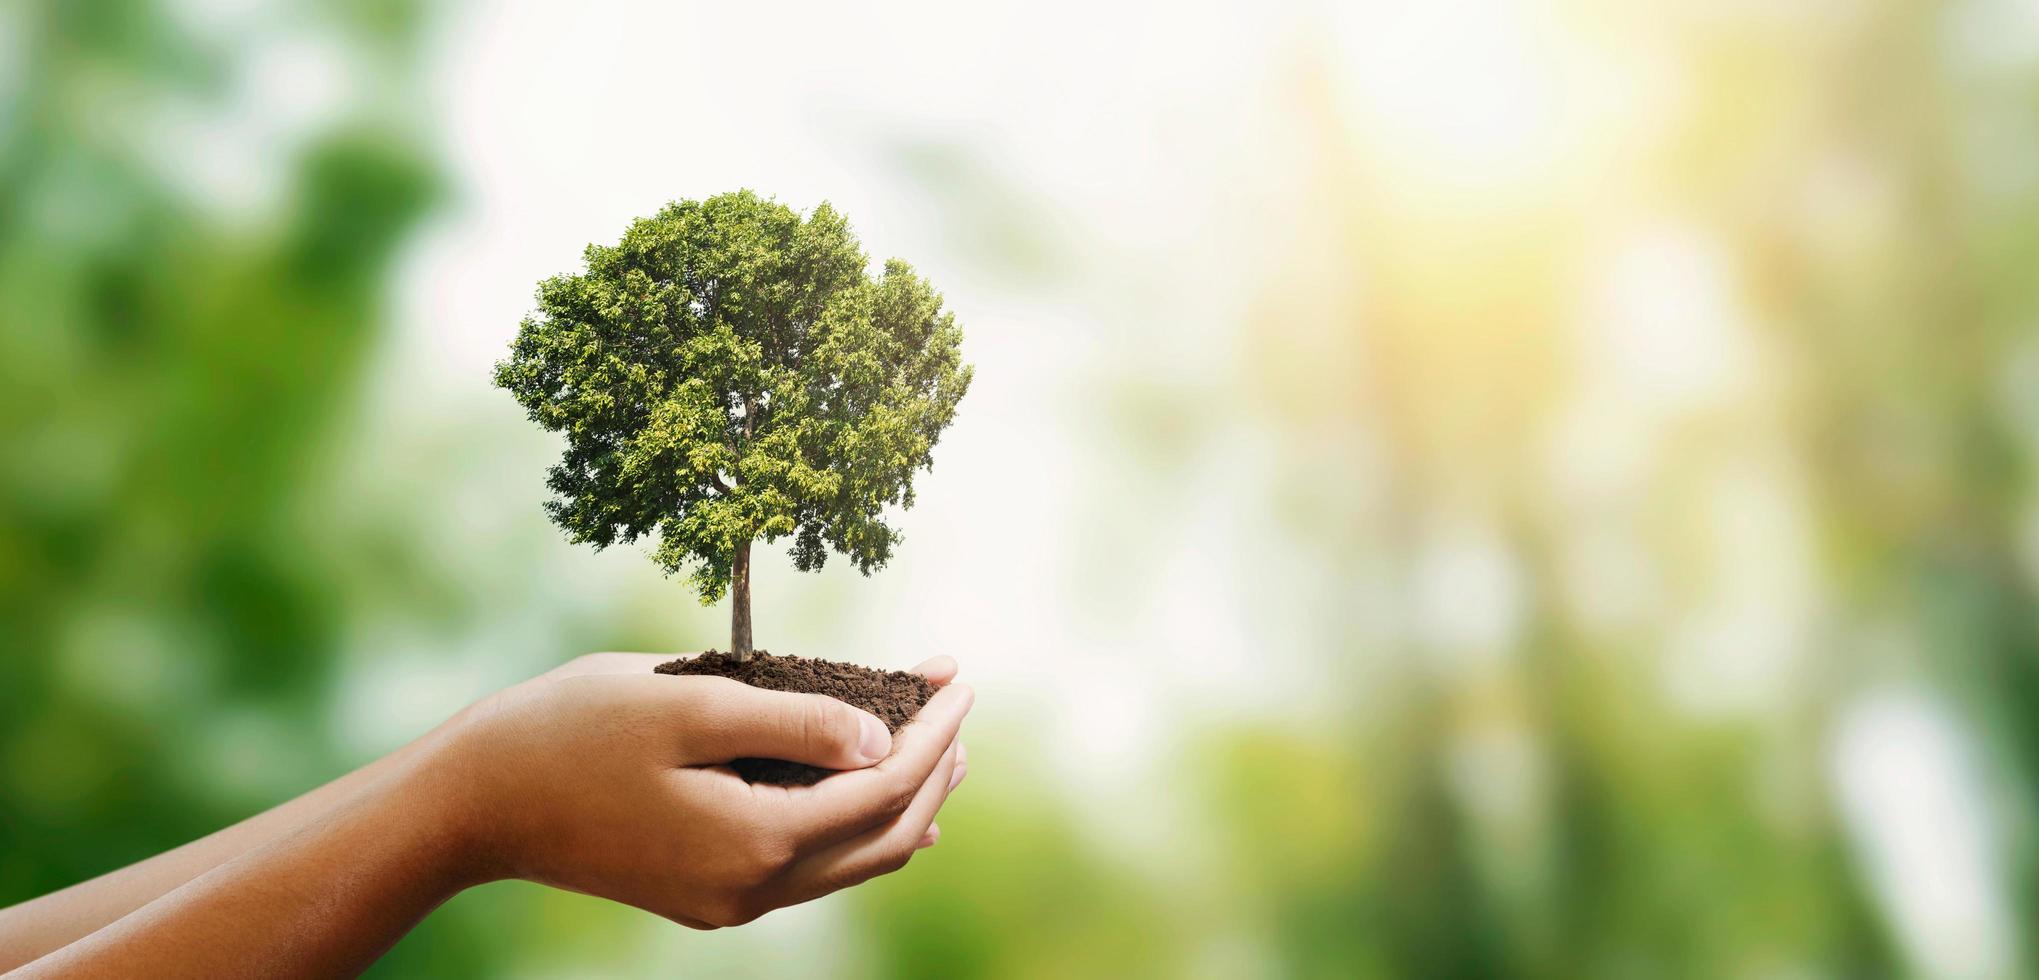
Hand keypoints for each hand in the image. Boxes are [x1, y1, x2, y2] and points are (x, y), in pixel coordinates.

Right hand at [415, 652, 972, 928]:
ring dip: (904, 802)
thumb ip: (791, 720)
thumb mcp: (688, 704)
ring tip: (939, 748)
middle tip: (958, 702)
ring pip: (851, 861)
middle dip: (934, 767)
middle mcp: (751, 888)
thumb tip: (881, 741)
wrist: (476, 802)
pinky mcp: (704, 894)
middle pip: (883, 835)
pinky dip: (855, 831)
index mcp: (754, 841)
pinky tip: (876, 804)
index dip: (933, 731)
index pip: (884, 787)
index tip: (959, 675)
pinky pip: (809, 871)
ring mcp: (727, 901)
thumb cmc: (571, 732)